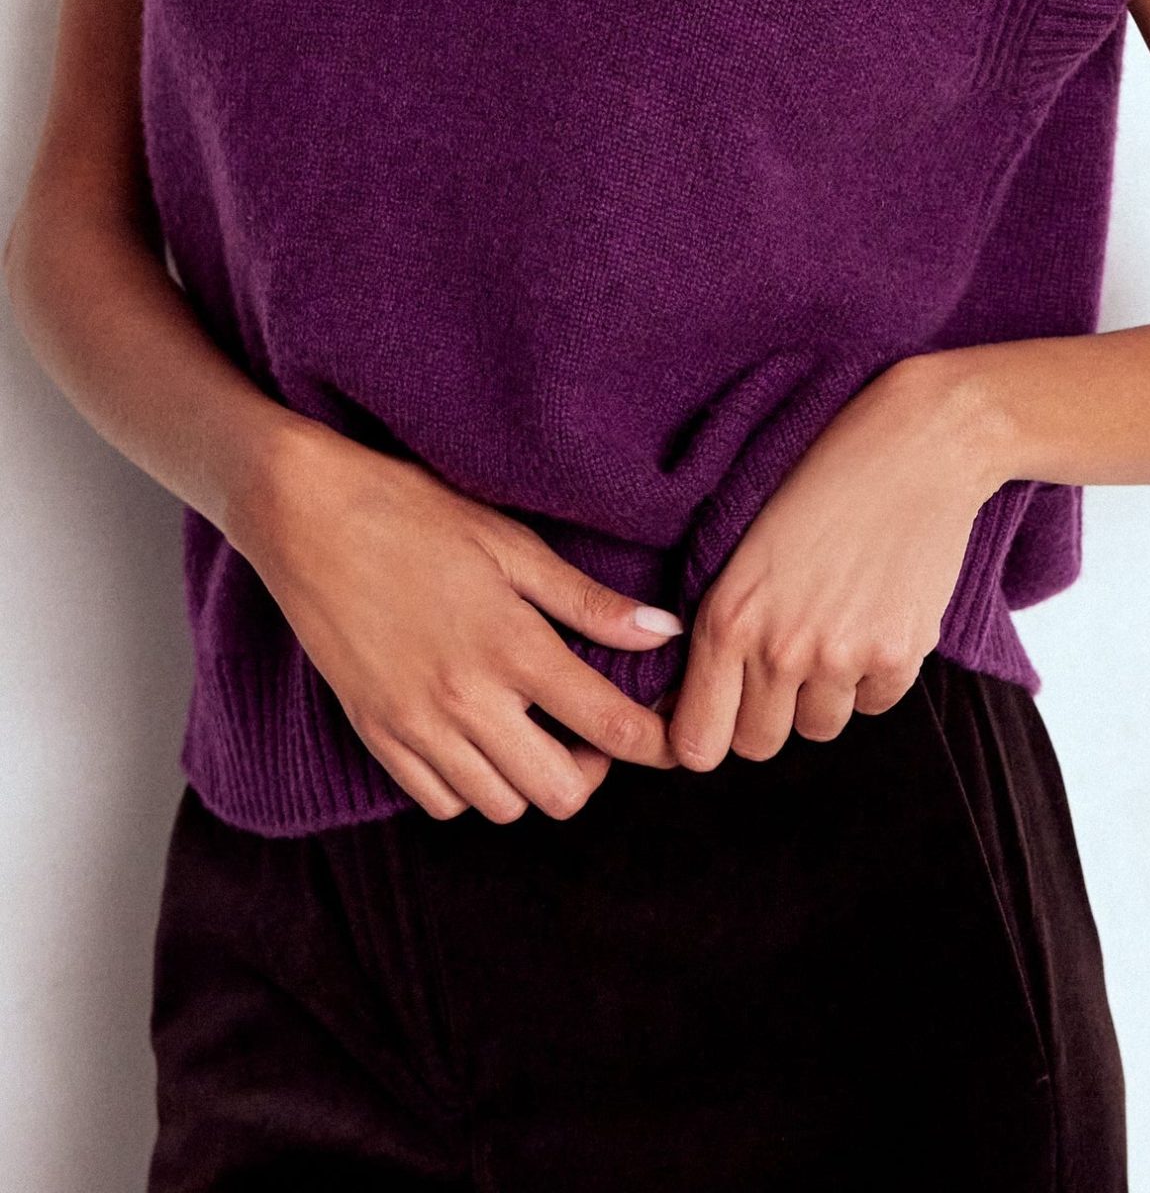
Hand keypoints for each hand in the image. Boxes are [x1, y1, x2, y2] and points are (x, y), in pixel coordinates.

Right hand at [232, 419, 685, 821]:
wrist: (305, 517)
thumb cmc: (415, 514)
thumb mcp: (512, 544)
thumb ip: (589, 601)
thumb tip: (665, 633)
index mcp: (511, 646)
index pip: (607, 725)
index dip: (654, 742)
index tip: (675, 737)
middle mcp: (465, 701)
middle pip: (557, 792)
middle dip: (594, 769)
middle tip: (594, 726)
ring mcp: (414, 726)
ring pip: (501, 805)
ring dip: (534, 780)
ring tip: (539, 729)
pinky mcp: (375, 735)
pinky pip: (441, 801)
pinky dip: (474, 786)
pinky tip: (483, 738)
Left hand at [656, 352, 1005, 771]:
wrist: (917, 444)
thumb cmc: (823, 478)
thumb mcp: (746, 546)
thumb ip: (721, 624)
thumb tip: (695, 698)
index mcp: (726, 618)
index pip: (697, 743)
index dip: (706, 735)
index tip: (720, 715)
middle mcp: (778, 649)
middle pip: (758, 744)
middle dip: (767, 714)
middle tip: (784, 664)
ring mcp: (841, 657)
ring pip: (820, 726)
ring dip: (824, 693)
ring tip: (836, 625)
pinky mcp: (898, 656)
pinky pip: (875, 704)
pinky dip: (875, 675)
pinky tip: (876, 616)